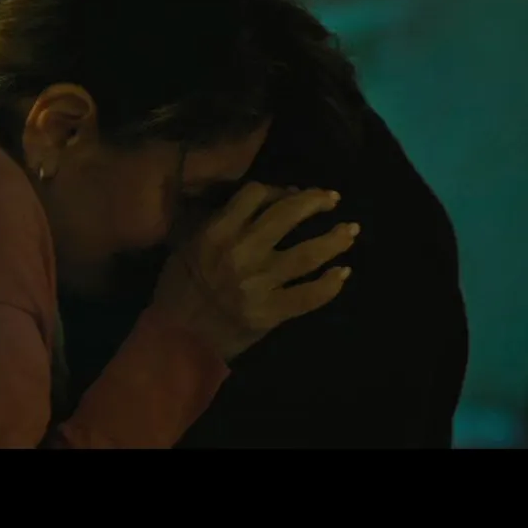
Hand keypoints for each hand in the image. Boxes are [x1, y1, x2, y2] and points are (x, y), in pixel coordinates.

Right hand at [151, 183, 357, 360]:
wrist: (177, 337)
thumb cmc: (178, 289)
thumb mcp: (186, 244)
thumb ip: (215, 221)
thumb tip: (254, 204)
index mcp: (218, 231)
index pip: (256, 194)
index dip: (280, 189)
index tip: (293, 193)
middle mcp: (242, 252)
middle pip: (288, 215)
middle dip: (316, 202)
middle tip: (333, 200)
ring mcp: (259, 283)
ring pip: (307, 255)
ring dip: (333, 240)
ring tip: (350, 232)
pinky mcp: (271, 312)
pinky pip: (309, 296)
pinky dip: (330, 284)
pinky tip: (343, 274)